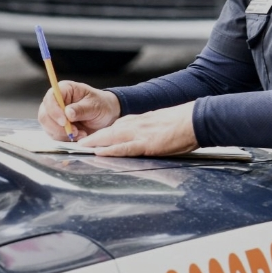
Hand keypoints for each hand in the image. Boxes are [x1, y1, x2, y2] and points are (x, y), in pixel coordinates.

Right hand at [37, 81, 120, 140]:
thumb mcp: (95, 106)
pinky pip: (54, 135)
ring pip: (48, 127)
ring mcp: (54, 115)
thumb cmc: (101, 105)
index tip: (64, 121)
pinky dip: (65, 138)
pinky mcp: (56, 127)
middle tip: (74, 131)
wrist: (106, 116)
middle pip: (45, 115)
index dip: (54, 110)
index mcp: (65, 89)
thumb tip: (67, 113)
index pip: (50, 98)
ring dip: (63, 134)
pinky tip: (79, 135)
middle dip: (57, 126)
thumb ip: (81, 109)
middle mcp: (56, 101)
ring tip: (81, 133)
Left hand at [78, 101, 197, 156]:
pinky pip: (125, 147)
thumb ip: (147, 131)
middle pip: (108, 131)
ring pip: (111, 138)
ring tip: (80, 148)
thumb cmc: (182, 124)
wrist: (195, 120)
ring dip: (94, 143)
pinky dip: (110, 150)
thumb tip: (142, 139)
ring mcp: (141, 133)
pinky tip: (99, 152)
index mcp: (139, 121)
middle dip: (91, 138)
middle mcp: (136, 124)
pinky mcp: (148, 143)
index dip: (99, 134)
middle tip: (76, 144)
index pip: (114, 127)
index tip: (88, 139)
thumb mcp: (160, 125)